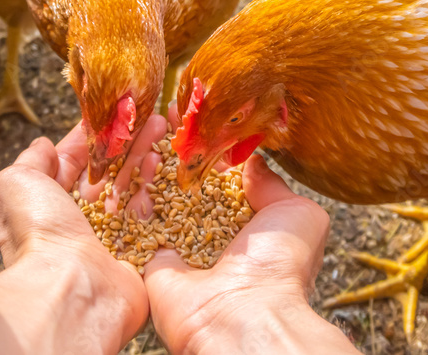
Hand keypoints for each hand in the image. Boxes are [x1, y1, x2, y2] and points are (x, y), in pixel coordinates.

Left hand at [0, 124, 151, 353]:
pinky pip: (153, 213)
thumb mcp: (14, 184)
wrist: (71, 285)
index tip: (115, 111)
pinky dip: (157, 186)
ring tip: (161, 130)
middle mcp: (80, 221)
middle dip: (128, 141)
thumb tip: (42, 146)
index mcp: (50, 205)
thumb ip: (29, 161)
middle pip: (110, 171)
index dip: (95, 135)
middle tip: (149, 116)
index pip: (77, 162)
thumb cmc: (38, 233)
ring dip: (146, 156)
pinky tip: (162, 161)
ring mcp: (112, 236)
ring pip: (134, 188)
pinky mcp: (140, 251)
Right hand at [141, 107, 359, 354]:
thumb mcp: (298, 212)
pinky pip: (131, 221)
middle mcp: (209, 234)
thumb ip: (273, 182)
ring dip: (149, 163)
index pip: (220, 177)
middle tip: (164, 115)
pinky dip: (128, 192)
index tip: (195, 113)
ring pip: (155, 195)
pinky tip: (129, 159)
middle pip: (183, 182)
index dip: (208, 146)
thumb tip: (251, 159)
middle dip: (173, 150)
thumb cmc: (279, 266)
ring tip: (146, 131)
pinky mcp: (147, 259)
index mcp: (245, 225)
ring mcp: (176, 246)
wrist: (243, 315)